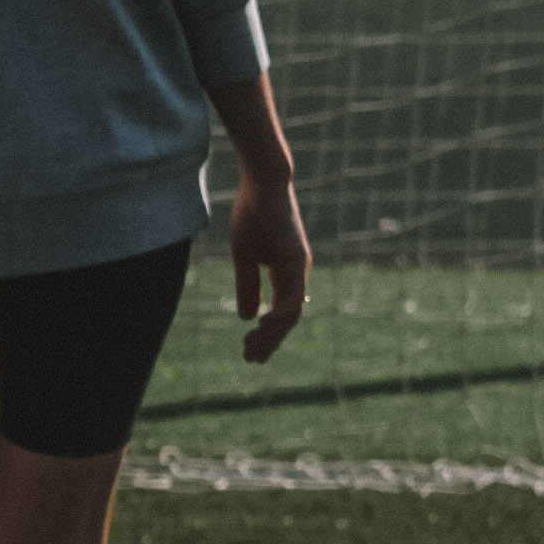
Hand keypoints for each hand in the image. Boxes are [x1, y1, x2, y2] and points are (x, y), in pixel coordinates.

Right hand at [230, 167, 310, 364]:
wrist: (262, 183)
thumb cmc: (253, 214)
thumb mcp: (244, 258)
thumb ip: (248, 286)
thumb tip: (248, 318)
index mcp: (285, 273)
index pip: (280, 312)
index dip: (266, 333)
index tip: (248, 350)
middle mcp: (296, 273)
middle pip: (287, 318)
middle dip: (269, 341)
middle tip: (252, 360)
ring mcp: (299, 268)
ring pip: (292, 313)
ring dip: (273, 335)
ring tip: (255, 350)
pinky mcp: (297, 260)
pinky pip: (292, 296)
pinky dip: (279, 315)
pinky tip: (263, 326)